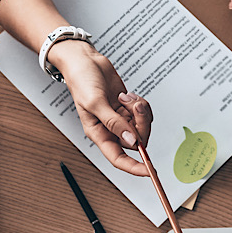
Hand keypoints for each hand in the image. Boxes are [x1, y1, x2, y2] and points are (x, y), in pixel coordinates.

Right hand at [50, 40, 152, 174]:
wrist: (85, 61)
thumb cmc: (82, 81)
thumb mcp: (95, 102)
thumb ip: (114, 123)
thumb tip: (131, 140)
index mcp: (98, 133)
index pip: (118, 158)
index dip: (134, 167)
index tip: (150, 171)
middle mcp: (110, 129)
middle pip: (136, 141)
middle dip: (140, 125)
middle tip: (136, 107)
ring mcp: (120, 118)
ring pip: (141, 127)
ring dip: (140, 112)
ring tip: (129, 98)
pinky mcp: (127, 108)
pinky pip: (142, 114)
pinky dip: (140, 104)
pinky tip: (128, 95)